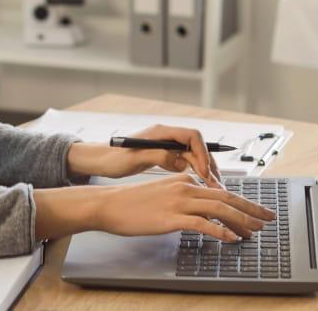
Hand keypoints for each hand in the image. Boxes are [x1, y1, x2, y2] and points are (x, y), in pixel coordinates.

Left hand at [66, 124, 223, 187]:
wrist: (101, 161)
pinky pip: (185, 162)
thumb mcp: (136, 158)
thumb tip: (181, 162)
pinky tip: (200, 184)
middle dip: (208, 163)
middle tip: (216, 183)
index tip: (205, 171)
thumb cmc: (114, 157)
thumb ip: (159, 156)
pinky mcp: (164, 155)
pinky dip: (194, 172)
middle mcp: (166, 136)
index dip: (202, 153)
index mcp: (160, 132)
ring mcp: (165, 145)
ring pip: (192, 155)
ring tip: (213, 186)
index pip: (191, 136)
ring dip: (204, 169)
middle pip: (195, 146)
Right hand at [93, 173, 274, 240]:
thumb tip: (196, 207)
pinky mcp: (172, 217)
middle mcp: (185, 187)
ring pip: (219, 209)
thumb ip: (180, 196)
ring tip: (255, 231)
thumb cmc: (131, 202)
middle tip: (268, 218)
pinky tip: (231, 239)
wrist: (109, 204)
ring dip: (241, 220)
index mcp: (183, 180)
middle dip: (251, 209)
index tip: (253, 212)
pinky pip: (203, 224)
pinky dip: (221, 231)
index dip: (240, 202)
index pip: (219, 190)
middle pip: (226, 197)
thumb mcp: (161, 193)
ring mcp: (179, 202)